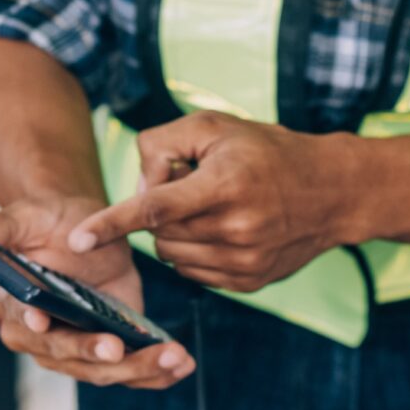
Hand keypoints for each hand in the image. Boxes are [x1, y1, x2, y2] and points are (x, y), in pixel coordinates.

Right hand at [0, 197, 194, 388]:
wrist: (84, 228)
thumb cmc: (47, 220)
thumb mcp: (26, 214)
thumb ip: (3, 225)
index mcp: (11, 302)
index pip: (19, 318)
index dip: (31, 320)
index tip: (42, 321)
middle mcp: (40, 335)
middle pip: (65, 353)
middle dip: (93, 353)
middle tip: (119, 347)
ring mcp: (76, 348)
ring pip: (104, 370)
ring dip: (139, 368)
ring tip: (172, 357)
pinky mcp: (110, 350)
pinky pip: (132, 371)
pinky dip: (158, 372)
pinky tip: (183, 364)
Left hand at [68, 112, 360, 292]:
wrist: (332, 192)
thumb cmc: (267, 151)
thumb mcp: (214, 127)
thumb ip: (161, 146)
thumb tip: (137, 191)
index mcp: (225, 185)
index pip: (153, 209)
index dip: (111, 223)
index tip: (77, 240)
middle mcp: (235, 229)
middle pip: (160, 234)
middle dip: (162, 214)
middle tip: (195, 189)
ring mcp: (244, 261)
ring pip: (174, 256)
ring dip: (178, 234)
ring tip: (215, 208)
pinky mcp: (249, 282)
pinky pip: (196, 273)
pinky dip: (197, 251)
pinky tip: (224, 230)